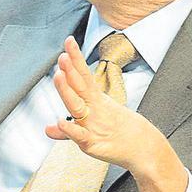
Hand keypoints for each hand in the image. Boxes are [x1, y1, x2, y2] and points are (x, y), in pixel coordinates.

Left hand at [46, 37, 186, 191]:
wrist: (143, 150)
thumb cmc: (117, 135)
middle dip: (70, 72)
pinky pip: (79, 135)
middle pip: (80, 88)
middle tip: (62, 56)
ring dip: (67, 91)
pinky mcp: (92, 143)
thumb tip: (48, 129)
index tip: (68, 42)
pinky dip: (70, 129)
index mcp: (95, 102)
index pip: (82, 77)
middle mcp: (93, 110)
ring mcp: (93, 125)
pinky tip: (59, 122)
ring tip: (58, 76)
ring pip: (77, 106)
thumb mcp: (90, 129)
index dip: (75, 60)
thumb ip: (67, 129)